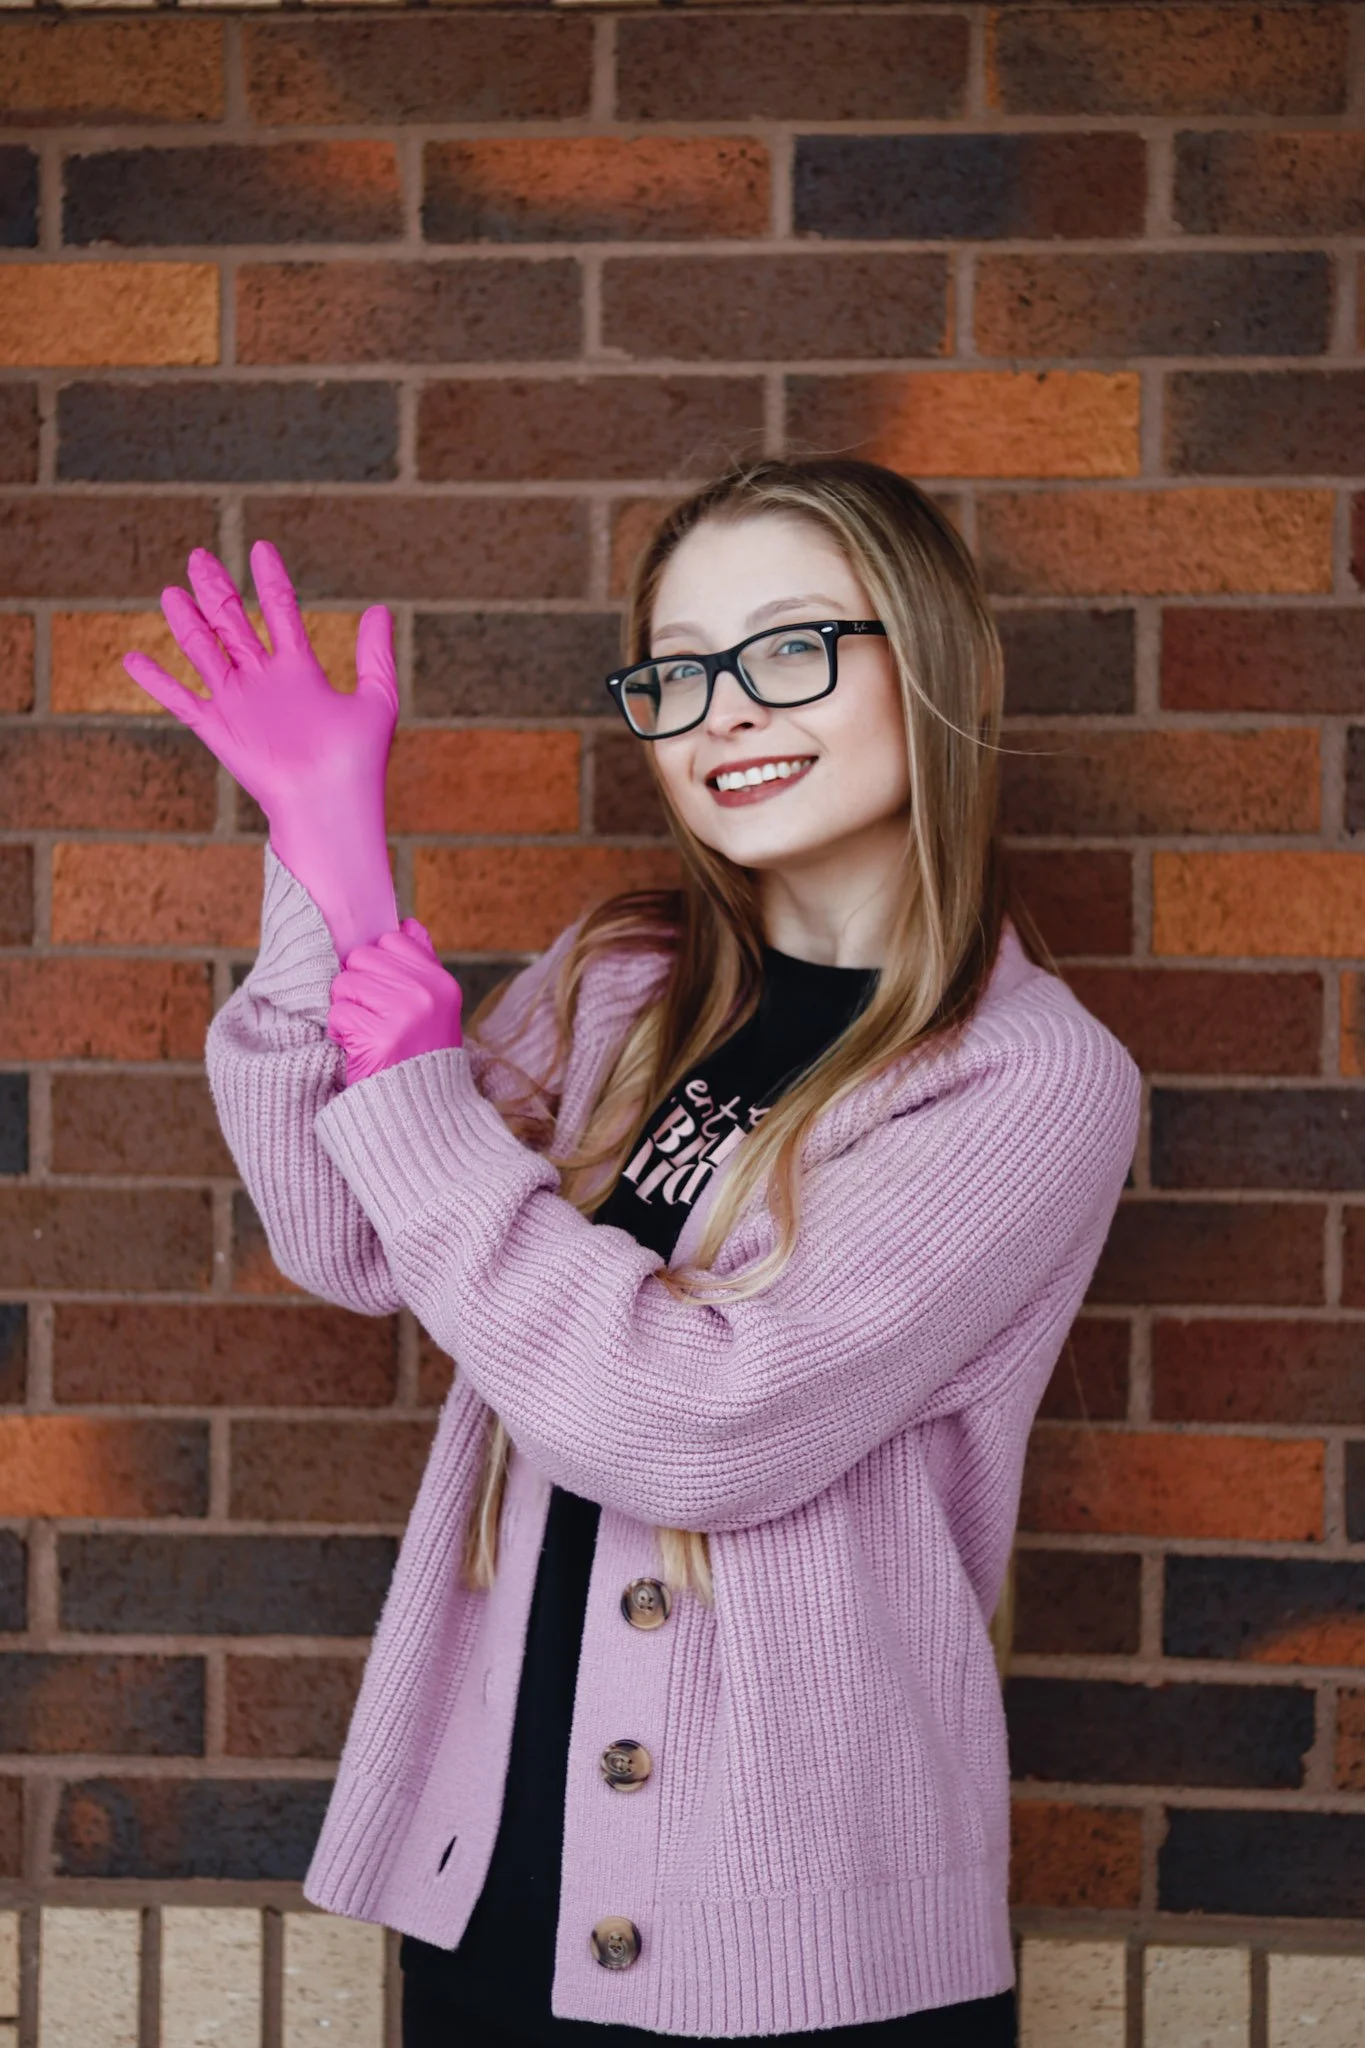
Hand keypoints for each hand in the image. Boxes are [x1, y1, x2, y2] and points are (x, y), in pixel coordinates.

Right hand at [122, 540, 400, 960]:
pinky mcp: (219, 729)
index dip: (270, 581)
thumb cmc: (359, 762)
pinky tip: (133, 659)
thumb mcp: (376, 700)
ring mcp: (239, 704)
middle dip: (215, 590)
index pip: (281, 613)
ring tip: (170, 592)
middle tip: (198, 556)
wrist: (331, 804)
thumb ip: (375, 655)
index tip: (261, 548)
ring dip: (187, 623)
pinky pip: (181, 701)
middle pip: (233, 624)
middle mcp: (265, 683)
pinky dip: (157, 681)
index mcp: (300, 672)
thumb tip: (379, 608)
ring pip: (205, 652)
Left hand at [327, 919, 463, 1085]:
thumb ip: (421, 964)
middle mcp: (427, 993)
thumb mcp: (436, 1007)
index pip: (392, 939)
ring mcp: (405, 1014)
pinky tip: (360, 1049)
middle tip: (373, 1017)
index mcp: (442, 982)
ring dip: (346, 1011)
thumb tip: (407, 923)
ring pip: (344, 984)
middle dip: (358, 986)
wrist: (421, 1114)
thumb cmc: (420, 1055)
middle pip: (361, 958)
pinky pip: (338, 1014)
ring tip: (366, 1034)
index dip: (378, 965)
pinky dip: (340, 1033)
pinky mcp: (380, 1039)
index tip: (386, 995)